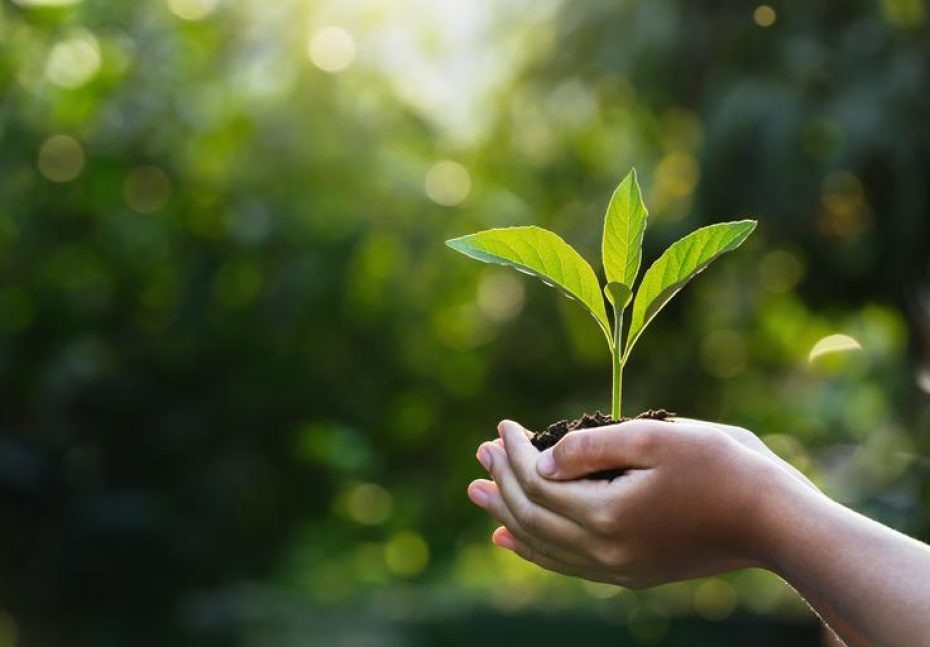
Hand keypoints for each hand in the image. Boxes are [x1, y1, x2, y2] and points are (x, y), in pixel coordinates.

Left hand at [467, 418, 815, 587]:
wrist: (775, 522)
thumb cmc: (722, 467)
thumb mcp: (655, 438)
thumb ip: (591, 448)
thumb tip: (541, 460)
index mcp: (607, 515)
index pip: (537, 482)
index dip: (513, 452)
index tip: (503, 425)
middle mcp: (605, 553)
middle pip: (531, 515)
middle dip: (501, 480)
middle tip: (479, 452)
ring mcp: (617, 569)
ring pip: (541, 544)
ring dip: (506, 514)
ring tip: (478, 494)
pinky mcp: (630, 573)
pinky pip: (564, 564)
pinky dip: (532, 548)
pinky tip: (511, 539)